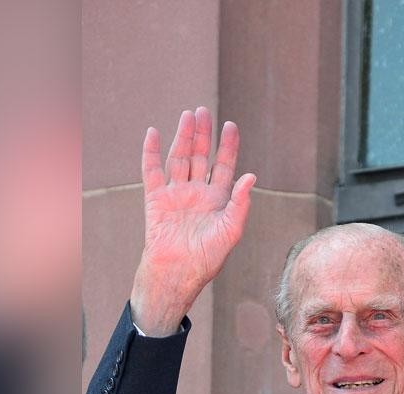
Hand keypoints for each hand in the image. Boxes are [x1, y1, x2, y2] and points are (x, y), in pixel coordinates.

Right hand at [130, 107, 254, 335]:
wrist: (179, 272)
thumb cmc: (208, 257)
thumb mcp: (231, 230)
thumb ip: (241, 203)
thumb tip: (251, 176)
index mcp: (219, 200)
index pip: (224, 166)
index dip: (228, 146)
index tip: (230, 126)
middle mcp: (198, 193)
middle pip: (201, 156)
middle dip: (203, 134)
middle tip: (204, 111)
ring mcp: (176, 194)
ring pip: (180, 159)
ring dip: (183, 137)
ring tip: (188, 115)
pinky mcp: (156, 199)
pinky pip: (152, 171)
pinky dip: (151, 152)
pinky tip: (154, 133)